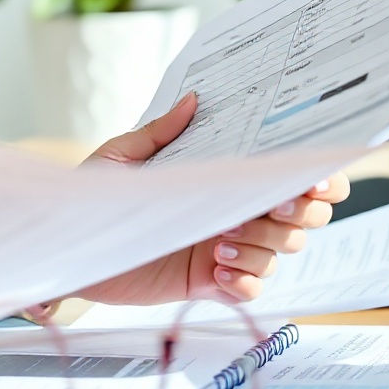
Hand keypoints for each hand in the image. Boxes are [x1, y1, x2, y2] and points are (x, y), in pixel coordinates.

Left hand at [71, 93, 351, 306]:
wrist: (71, 242)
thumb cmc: (97, 195)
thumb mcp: (123, 157)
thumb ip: (161, 132)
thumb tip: (193, 99)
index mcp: (223, 178)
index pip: (288, 177)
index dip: (317, 179)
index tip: (311, 177)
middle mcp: (233, 213)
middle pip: (302, 218)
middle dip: (299, 212)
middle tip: (269, 206)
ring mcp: (226, 250)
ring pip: (280, 251)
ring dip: (261, 246)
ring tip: (220, 241)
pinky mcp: (209, 283)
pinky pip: (251, 289)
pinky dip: (245, 281)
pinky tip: (218, 271)